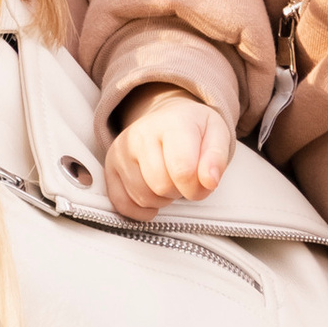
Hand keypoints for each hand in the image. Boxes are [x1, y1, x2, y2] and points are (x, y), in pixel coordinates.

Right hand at [103, 87, 234, 217]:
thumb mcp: (217, 136)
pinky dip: (140, 209)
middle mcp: (140, 133)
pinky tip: (153, 198)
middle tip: (184, 180)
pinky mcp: (109, 166)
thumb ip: (217, 159)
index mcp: (172, 123)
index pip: (182, 171)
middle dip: (179, 192)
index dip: (197, 188)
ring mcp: (121, 150)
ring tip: (168, 182)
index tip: (202, 182)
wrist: (168, 117)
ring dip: (161, 200)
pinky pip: (121, 203)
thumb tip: (209, 181)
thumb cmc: (195, 130)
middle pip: (161, 186)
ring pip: (142, 197)